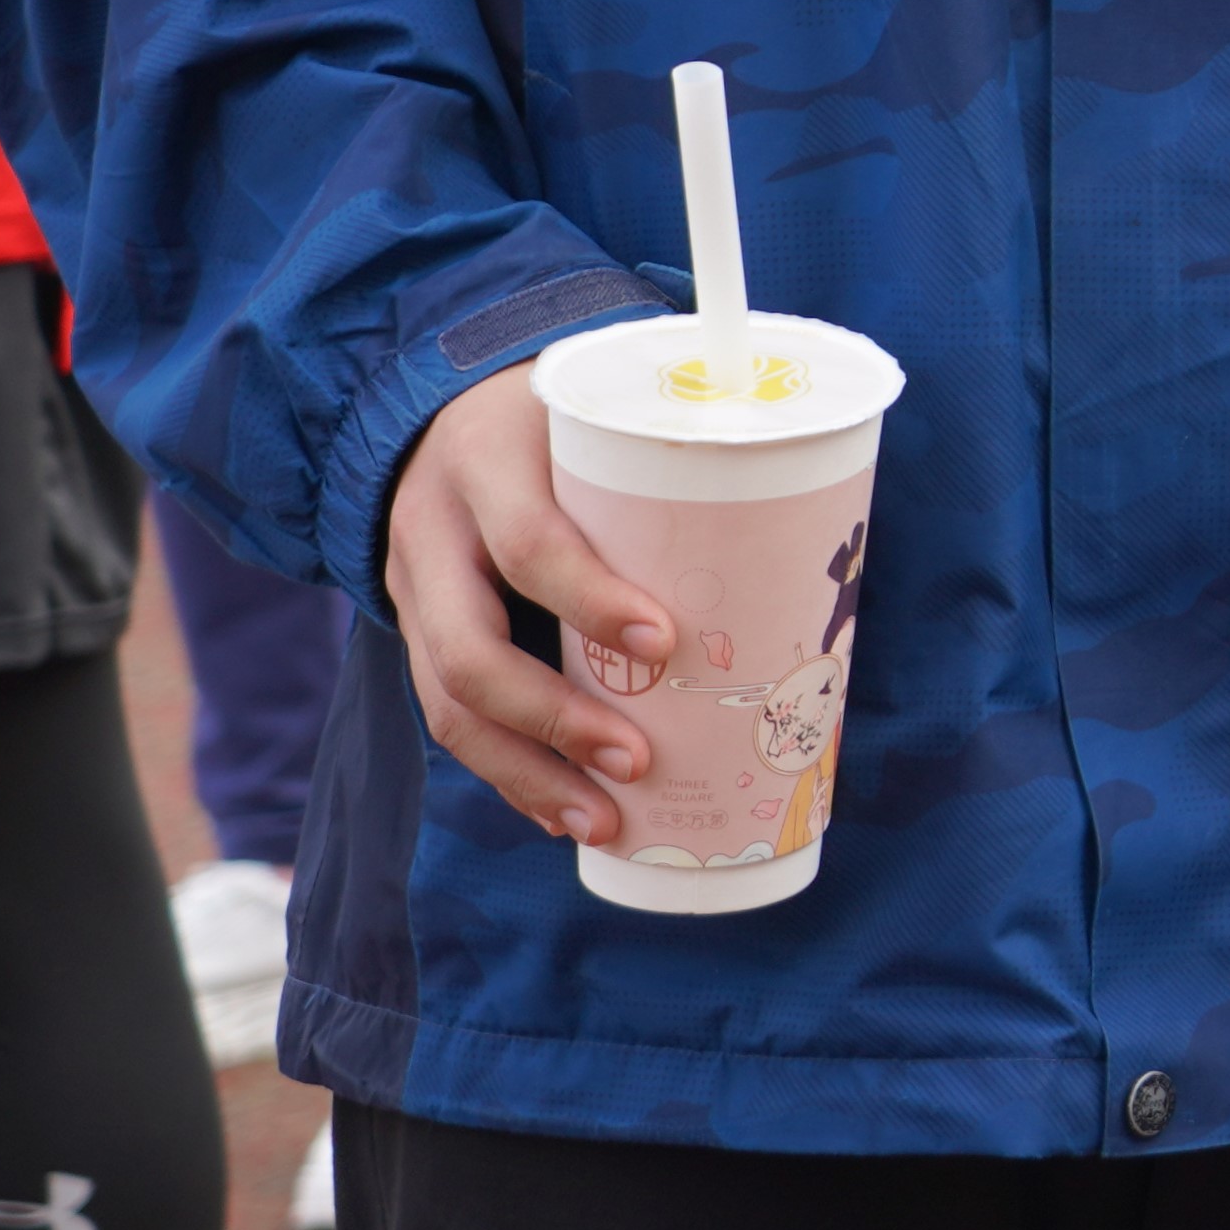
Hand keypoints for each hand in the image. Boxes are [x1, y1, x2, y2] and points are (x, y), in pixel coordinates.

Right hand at [386, 363, 673, 847]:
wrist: (440, 410)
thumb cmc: (561, 418)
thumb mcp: (602, 414)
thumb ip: (675, 461)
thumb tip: (815, 535)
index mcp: (487, 462)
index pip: (529, 541)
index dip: (591, 598)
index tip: (666, 641)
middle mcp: (433, 532)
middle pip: (468, 648)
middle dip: (554, 718)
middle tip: (638, 760)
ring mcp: (413, 590)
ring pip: (447, 701)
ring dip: (527, 771)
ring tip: (602, 819)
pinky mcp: (416, 632)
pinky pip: (445, 714)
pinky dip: (506, 770)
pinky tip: (560, 810)